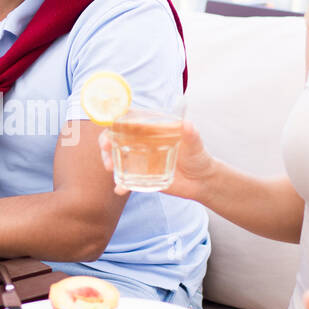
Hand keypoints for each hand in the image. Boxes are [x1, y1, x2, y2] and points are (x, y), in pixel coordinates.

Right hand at [97, 118, 216, 199]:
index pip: (130, 120)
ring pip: (117, 157)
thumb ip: (191, 134)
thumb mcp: (195, 144)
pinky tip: (119, 189)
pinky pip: (127, 179)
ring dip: (108, 160)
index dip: (117, 119)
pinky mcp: (142, 177)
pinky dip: (121, 184)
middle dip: (106, 140)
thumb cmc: (198, 157)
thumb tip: (187, 124)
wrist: (202, 181)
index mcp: (152, 130)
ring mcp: (141, 160)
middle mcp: (143, 144)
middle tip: (105, 148)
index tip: (110, 123)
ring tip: (110, 168)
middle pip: (117, 137)